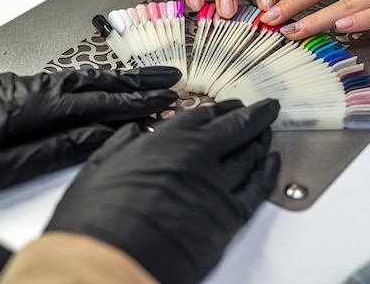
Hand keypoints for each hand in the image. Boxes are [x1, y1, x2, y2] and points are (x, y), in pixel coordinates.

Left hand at [0, 67, 180, 192]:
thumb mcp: (7, 166)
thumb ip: (57, 147)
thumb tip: (99, 136)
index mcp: (33, 106)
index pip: (99, 103)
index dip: (136, 104)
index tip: (163, 101)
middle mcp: (33, 87)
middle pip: (98, 81)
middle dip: (138, 80)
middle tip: (169, 78)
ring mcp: (27, 83)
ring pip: (85, 77)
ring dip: (121, 78)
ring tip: (149, 78)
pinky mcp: (20, 87)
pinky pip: (70, 80)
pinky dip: (98, 81)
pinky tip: (107, 84)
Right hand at [46, 99, 280, 283]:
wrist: (108, 266)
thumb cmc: (97, 221)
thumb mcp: (99, 168)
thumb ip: (122, 145)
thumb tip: (134, 133)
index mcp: (168, 140)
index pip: (205, 115)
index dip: (223, 108)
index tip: (232, 104)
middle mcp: (199, 156)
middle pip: (238, 127)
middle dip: (256, 114)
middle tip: (267, 108)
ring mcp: (217, 187)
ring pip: (251, 155)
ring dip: (262, 141)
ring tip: (267, 133)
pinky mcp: (229, 219)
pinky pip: (258, 188)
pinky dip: (269, 172)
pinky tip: (272, 162)